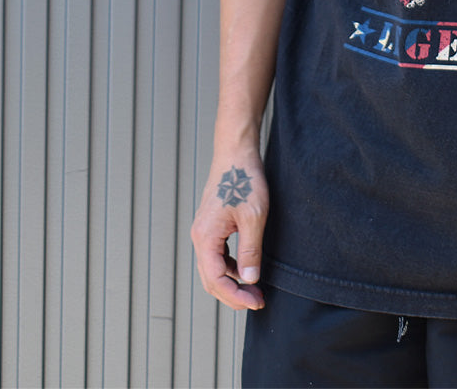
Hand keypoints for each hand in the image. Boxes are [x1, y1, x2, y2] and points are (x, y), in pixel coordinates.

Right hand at [191, 153, 268, 310]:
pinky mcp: (211, 225)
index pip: (216, 279)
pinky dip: (229, 267)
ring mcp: (203, 231)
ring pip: (212, 268)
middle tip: (256, 301)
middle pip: (210, 278)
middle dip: (232, 294)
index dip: (235, 296)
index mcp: (206, 237)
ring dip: (231, 282)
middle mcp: (199, 237)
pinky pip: (216, 255)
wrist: (236, 154)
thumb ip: (250, 250)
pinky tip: (245, 267)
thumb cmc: (244, 180)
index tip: (256, 302)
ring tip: (253, 288)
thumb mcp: (254, 217)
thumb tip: (250, 279)